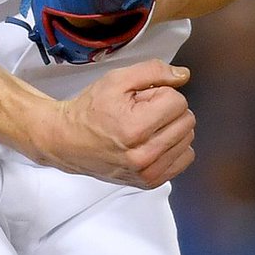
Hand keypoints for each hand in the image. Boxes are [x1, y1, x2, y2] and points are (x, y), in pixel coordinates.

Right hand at [33, 59, 195, 187]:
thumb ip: (153, 71)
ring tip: (144, 126)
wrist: (67, 140)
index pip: (178, 102)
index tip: (142, 97)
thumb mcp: (117, 79)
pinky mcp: (150, 182)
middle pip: (186, 120)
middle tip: (142, 110)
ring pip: (188, 139)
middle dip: (167, 109)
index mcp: (134, 128)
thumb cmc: (90, 110)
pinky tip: (153, 140)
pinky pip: (184, 158)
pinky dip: (173, 146)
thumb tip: (183, 75)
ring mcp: (147, 172)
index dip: (161, 92)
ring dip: (170, 127)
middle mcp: (143, 155)